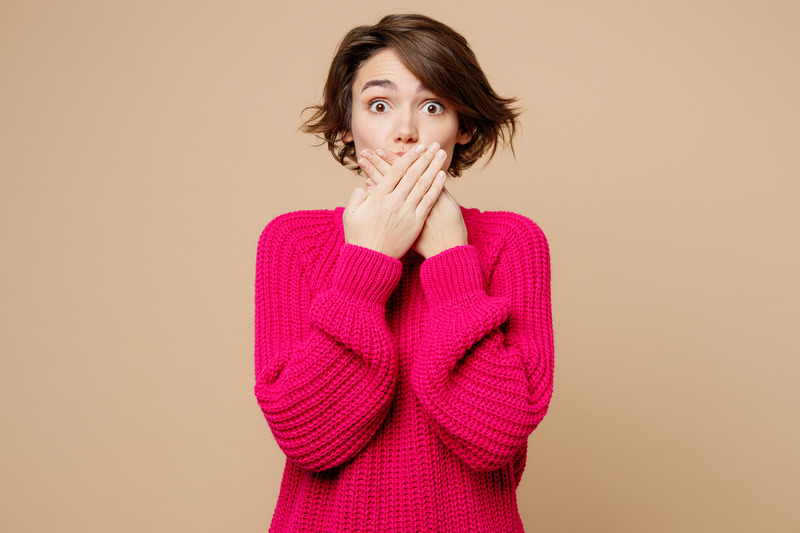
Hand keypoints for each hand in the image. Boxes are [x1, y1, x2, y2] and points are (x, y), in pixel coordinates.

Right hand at [342, 143, 446, 258]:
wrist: (371, 261)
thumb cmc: (359, 238)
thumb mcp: (350, 215)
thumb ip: (357, 197)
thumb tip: (365, 185)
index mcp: (377, 198)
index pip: (395, 172)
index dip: (408, 158)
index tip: (417, 148)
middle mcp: (394, 202)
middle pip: (412, 174)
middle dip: (424, 157)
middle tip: (433, 145)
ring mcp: (406, 212)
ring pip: (423, 185)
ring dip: (433, 167)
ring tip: (441, 155)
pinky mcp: (415, 223)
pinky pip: (428, 201)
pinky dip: (436, 187)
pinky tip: (442, 176)